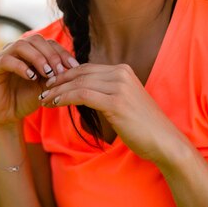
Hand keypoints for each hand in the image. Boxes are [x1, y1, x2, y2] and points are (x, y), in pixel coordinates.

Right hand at [0, 34, 77, 128]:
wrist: (7, 115)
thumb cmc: (27, 98)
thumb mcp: (46, 85)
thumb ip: (56, 74)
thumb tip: (74, 66)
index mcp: (29, 51)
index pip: (48, 42)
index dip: (62, 52)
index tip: (74, 66)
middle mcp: (15, 50)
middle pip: (35, 39)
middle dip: (51, 54)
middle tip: (60, 71)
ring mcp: (2, 57)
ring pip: (21, 45)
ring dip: (37, 58)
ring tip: (47, 73)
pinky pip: (6, 60)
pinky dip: (21, 67)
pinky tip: (31, 77)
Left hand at [39, 63, 180, 162]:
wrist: (164, 140)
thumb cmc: (143, 126)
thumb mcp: (124, 102)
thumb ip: (107, 92)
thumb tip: (83, 92)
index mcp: (123, 70)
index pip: (87, 68)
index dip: (67, 75)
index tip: (52, 84)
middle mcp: (121, 73)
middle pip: (81, 73)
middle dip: (59, 81)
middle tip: (44, 90)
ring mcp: (119, 86)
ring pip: (79, 83)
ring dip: (58, 91)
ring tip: (45, 100)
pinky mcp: (116, 102)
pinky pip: (82, 95)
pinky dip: (65, 98)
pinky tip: (55, 104)